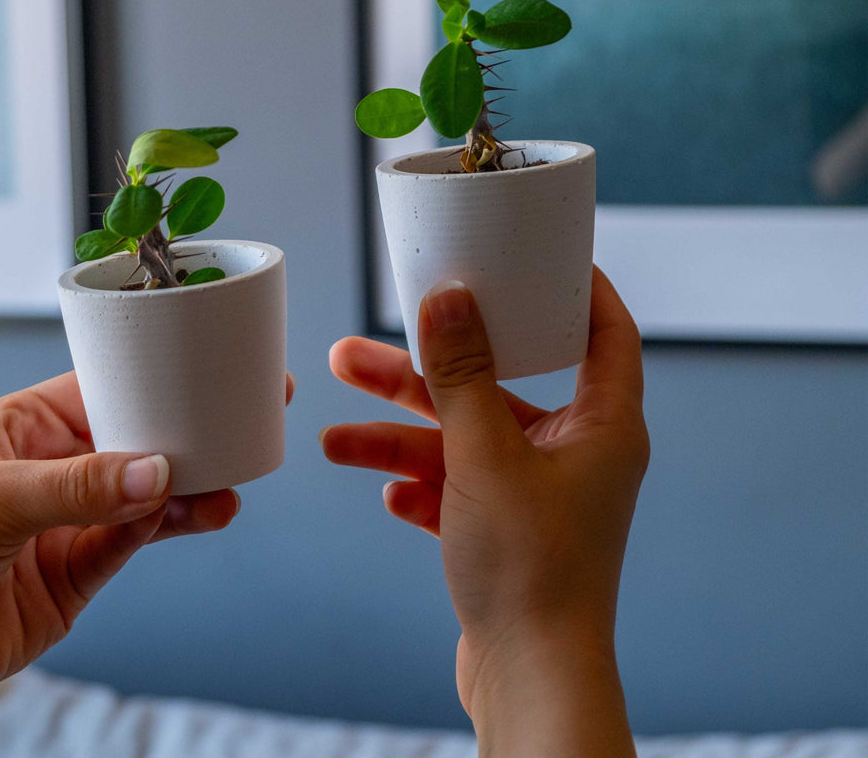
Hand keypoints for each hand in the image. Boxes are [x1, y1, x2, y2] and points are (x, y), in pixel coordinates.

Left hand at [0, 370, 294, 746]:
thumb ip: (77, 486)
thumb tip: (157, 471)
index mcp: (26, 427)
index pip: (104, 390)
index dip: (157, 380)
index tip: (206, 372)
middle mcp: (54, 468)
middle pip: (137, 441)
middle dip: (189, 433)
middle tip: (243, 418)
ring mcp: (70, 520)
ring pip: (147, 493)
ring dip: (191, 486)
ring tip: (230, 482)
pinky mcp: (80, 571)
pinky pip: (135, 540)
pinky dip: (169, 526)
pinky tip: (198, 513)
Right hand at [322, 268, 646, 754]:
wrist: (528, 680)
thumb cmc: (532, 570)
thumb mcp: (484, 455)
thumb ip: (461, 375)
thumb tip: (448, 299)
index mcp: (601, 424)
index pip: (605, 333)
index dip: (577, 290)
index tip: (536, 258)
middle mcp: (574, 453)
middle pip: (496, 387)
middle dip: (424, 374)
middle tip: (361, 352)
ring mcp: (537, 493)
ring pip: (462, 441)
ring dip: (400, 438)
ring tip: (333, 435)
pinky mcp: (505, 529)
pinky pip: (457, 488)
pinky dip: (421, 487)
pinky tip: (387, 493)